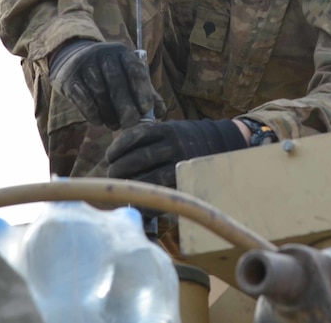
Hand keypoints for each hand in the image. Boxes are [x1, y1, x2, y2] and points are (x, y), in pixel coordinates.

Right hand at [48, 41, 161, 129]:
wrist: (72, 60)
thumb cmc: (108, 73)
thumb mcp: (127, 75)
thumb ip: (146, 92)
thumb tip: (161, 113)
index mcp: (122, 52)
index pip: (135, 70)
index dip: (142, 90)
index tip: (146, 110)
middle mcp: (103, 54)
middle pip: (116, 82)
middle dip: (125, 106)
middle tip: (131, 124)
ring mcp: (84, 64)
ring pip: (100, 93)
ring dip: (109, 113)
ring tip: (115, 126)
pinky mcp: (69, 78)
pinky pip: (83, 99)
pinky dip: (93, 113)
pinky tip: (99, 121)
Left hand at [105, 119, 247, 187]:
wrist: (221, 143)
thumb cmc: (186, 138)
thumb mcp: (170, 128)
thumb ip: (149, 137)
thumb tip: (118, 152)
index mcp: (166, 129)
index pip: (136, 136)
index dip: (119, 147)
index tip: (109, 156)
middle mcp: (174, 145)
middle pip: (140, 157)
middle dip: (120, 168)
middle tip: (111, 174)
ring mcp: (181, 163)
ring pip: (151, 177)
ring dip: (132, 185)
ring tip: (122, 188)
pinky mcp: (186, 180)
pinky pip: (164, 192)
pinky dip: (149, 198)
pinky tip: (138, 202)